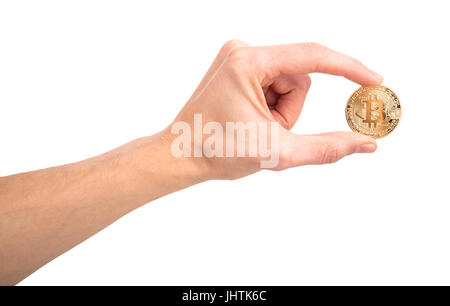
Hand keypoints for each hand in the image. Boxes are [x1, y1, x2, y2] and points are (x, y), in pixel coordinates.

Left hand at [169, 40, 381, 179]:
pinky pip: (274, 84)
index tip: (375, 81)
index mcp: (249, 63)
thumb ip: (326, 148)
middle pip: (299, 78)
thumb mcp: (276, 153)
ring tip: (255, 127)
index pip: (313, 56)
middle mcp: (242, 51)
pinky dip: (271, 107)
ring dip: (281, 112)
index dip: (349, 69)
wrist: (179, 156)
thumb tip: (366, 142)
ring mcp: (238, 57)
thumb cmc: (217, 152)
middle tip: (268, 132)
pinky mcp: (237, 67)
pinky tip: (248, 119)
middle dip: (291, 112)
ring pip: (288, 84)